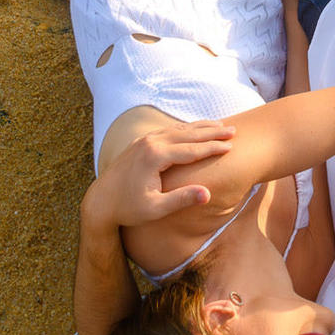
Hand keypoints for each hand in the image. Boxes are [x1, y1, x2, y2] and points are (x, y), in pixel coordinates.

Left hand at [83, 122, 233, 230]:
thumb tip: (207, 194)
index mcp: (155, 156)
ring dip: (200, 127)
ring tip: (220, 125)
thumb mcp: (155, 209)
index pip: (191, 149)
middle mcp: (150, 142)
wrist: (101, 201)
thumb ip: (181, 199)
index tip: (231, 147)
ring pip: (179, 129)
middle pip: (188, 134)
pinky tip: (195, 130)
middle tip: (233, 130)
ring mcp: (144, 140)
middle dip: (212, 132)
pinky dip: (186, 129)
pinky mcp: (141, 142)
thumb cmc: (128, 209)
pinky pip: (169, 130)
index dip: (213, 147)